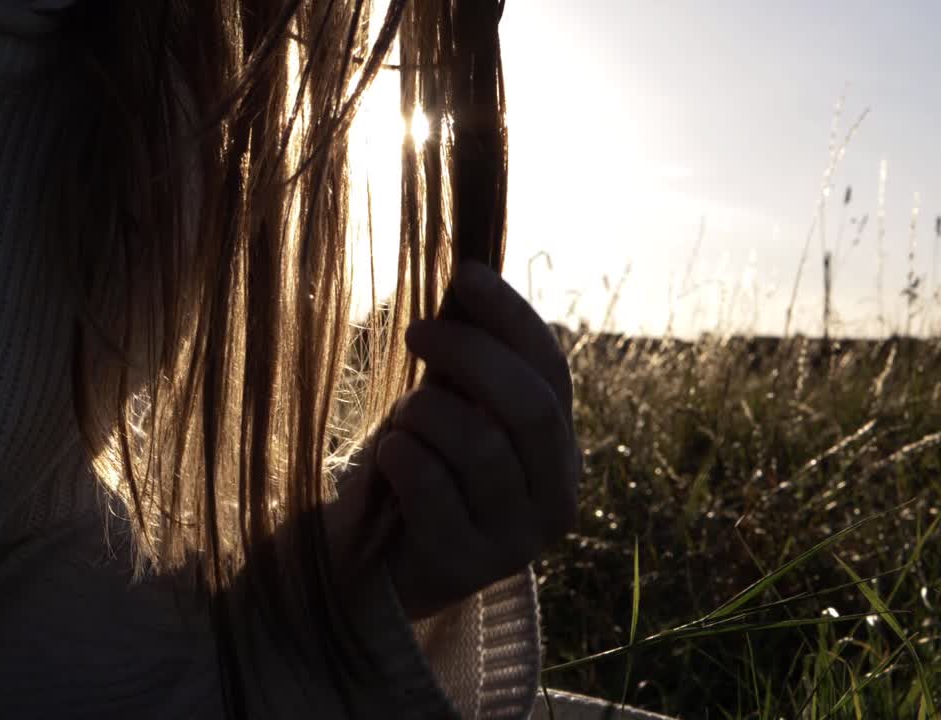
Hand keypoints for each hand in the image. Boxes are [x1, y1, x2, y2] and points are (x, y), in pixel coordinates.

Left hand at [327, 260, 580, 620]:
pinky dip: (403, 454)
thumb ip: (472, 367)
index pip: (551, 368)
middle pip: (529, 404)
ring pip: (480, 444)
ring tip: (402, 418)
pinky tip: (390, 453)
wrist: (392, 570)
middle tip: (415, 330)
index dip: (510, 316)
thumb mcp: (460, 416)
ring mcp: (515, 537)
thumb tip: (465, 278)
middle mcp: (555, 496)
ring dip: (426, 412)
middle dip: (469, 353)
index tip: (465, 273)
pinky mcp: (465, 563)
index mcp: (561, 449)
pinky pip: (433, 487)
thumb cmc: (429, 475)